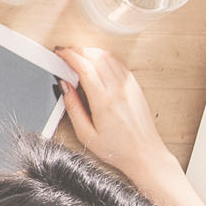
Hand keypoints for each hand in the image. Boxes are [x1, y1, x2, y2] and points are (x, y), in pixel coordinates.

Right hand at [54, 47, 205, 205]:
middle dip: (77, 50)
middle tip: (66, 53)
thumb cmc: (118, 149)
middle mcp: (118, 90)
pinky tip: (98, 63)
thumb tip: (65, 88)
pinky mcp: (135, 87)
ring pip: (108, 57)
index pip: (84, 66)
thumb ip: (73, 108)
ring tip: (79, 56)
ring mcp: (128, 87)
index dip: (69, 55)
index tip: (60, 53)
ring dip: (91, 52)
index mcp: (104, 101)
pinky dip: (105, 58)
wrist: (145, 154)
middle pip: (95, 57)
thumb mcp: (86, 135)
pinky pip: (118, 64)